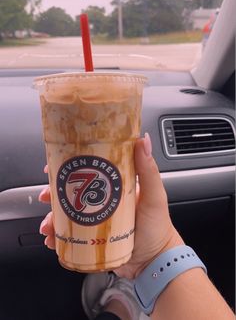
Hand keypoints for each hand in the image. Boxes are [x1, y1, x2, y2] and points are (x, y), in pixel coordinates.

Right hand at [39, 134, 183, 277]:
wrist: (154, 262)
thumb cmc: (158, 227)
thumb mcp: (154, 196)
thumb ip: (149, 171)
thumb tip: (143, 140)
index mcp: (115, 184)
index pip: (89, 169)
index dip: (69, 166)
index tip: (55, 166)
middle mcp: (102, 200)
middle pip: (71, 191)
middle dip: (54, 193)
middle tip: (46, 197)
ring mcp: (95, 219)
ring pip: (66, 214)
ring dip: (52, 217)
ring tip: (48, 226)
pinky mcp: (91, 238)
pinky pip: (69, 236)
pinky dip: (57, 237)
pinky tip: (53, 240)